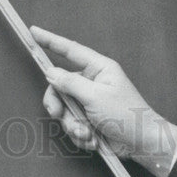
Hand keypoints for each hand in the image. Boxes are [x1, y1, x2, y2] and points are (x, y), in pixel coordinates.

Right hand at [31, 25, 176, 176]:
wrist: (142, 145)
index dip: (50, 40)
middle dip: (58, 105)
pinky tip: (94, 140)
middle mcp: (92, 83)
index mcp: (98, 68)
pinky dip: (80, 135)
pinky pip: (72, 125)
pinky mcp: (89, 120)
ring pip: (64, 109)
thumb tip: (51, 72)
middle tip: (58, 115)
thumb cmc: (127, 115)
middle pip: (60, 86)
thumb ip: (70, 83)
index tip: (34, 31)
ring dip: (73, 125)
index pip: (70, 50)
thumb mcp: (96, 97)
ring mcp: (90, 102)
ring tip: (87, 134)